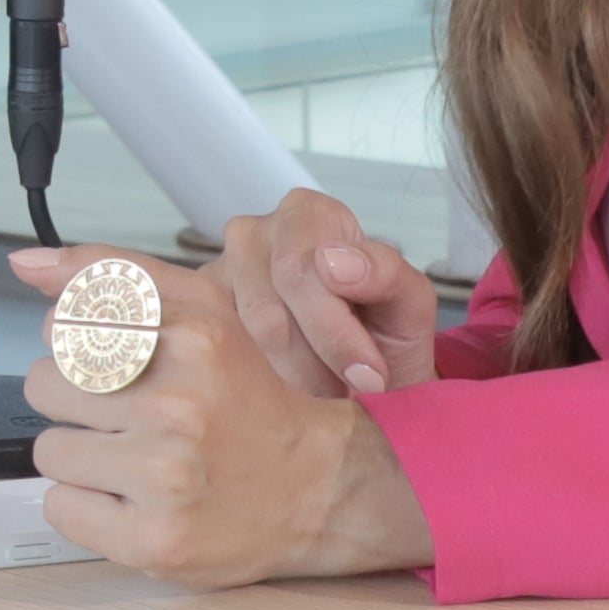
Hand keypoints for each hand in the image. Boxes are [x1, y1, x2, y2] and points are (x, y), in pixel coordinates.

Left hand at [14, 245, 432, 589]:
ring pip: (48, 450)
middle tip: (132, 417)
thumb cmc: (248, 400)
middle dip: (79, 402)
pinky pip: (60, 508)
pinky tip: (134, 498)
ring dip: (82, 457)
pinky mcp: (152, 540)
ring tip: (136, 459)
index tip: (120, 365)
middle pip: (44, 385)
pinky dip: (87, 506)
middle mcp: (179, 406)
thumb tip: (26, 263)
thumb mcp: (199, 311)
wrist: (317, 487)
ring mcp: (165, 477)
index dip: (80, 346)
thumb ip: (112, 275)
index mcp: (192, 340)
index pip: (62, 323)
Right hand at [211, 185, 441, 397]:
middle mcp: (253, 234)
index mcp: (306, 214)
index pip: (299, 273)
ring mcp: (216, 276)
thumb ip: (386, 273)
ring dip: (291, 383)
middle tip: (350, 394)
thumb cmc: (387, 334)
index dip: (334, 333)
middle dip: (315, 368)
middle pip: (267, 316)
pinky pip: (221, 364)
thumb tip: (332, 261)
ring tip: (326, 393)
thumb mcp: (410, 304)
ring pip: (241, 348)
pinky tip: (291, 395)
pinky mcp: (197, 319)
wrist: (368, 380)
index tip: (370, 376)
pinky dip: (261, 391)